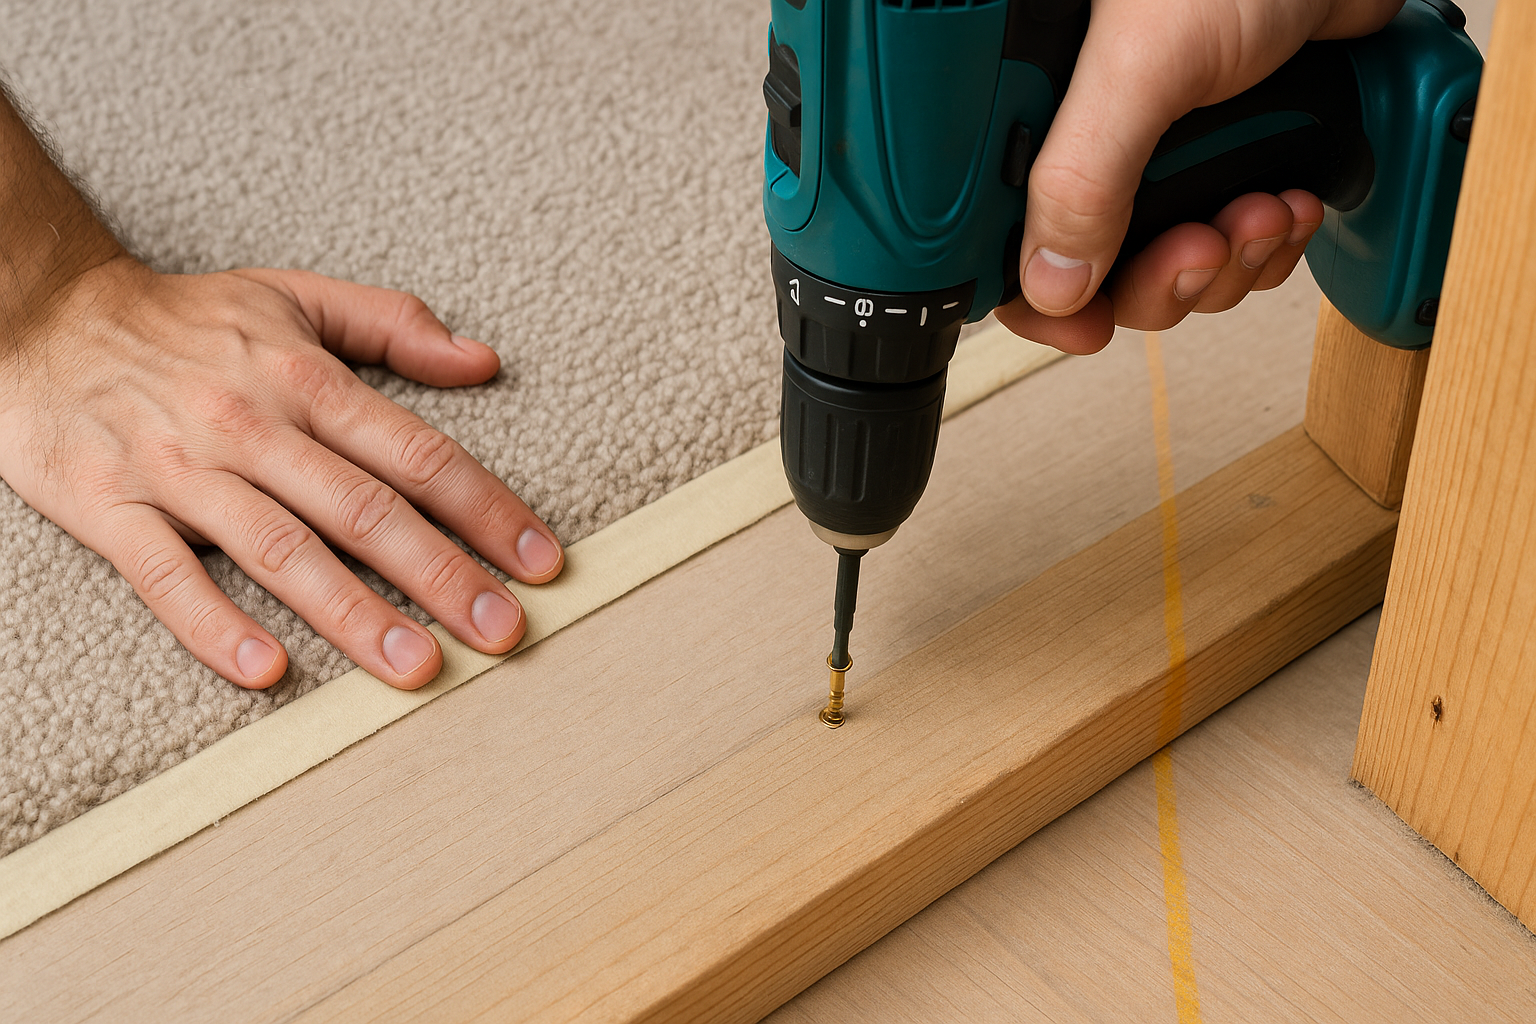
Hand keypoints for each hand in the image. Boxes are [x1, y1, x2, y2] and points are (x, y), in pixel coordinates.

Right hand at [0, 256, 563, 688]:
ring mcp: (180, 471)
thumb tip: (483, 360)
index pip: (417, 454)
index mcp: (304, 380)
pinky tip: (266, 669)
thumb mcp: (292, 297)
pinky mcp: (110, 508)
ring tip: (417, 666)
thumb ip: (392, 324)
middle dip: (444, 575)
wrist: (38, 317)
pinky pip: (163, 575)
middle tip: (505, 632)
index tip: (542, 562)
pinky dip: (212, 623)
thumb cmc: (182, 320)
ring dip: (354, 612)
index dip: (487, 509)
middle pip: (365, 509)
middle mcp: (252, 427)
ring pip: (280, 550)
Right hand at [995, 0, 1403, 352]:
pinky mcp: (1220, 158)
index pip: (1002, 242)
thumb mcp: (1142, 67)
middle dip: (1167, 279)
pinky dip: (1266, 245)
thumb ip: (1083, 178)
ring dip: (1228, 264)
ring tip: (1263, 208)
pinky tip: (1290, 199)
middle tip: (1204, 246)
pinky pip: (1228, 247)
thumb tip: (1050, 285)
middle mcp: (1086, 142)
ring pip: (1169, 269)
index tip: (1092, 326)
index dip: (1043, 301)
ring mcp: (1156, 155)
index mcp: (1037, 115)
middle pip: (1095, 275)